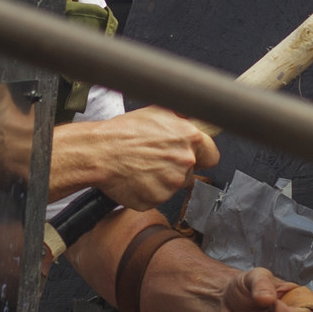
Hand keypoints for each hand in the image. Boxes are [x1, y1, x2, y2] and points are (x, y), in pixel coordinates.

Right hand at [61, 107, 219, 208]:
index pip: (212, 156)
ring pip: (173, 186)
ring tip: (142, 166)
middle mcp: (184, 162)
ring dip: (162, 180)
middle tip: (157, 159)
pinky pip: (157, 197)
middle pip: (191, 172)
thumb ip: (183, 119)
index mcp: (189, 139)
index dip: (201, 156)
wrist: (100, 151)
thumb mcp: (158, 112)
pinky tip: (136, 177)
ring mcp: (171, 184)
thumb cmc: (124, 131)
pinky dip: (148, 190)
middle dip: (177, 168)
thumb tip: (197, 120)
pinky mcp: (156, 199)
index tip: (192, 156)